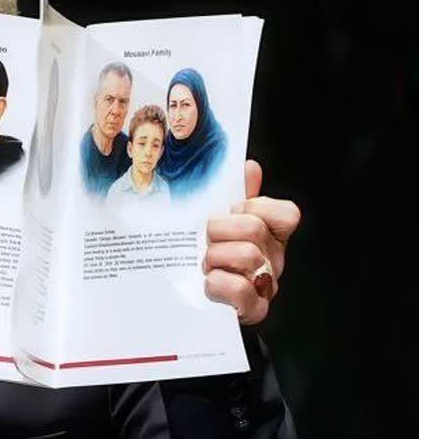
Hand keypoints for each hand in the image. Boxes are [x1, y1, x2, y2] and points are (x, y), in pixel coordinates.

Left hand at [204, 160, 300, 324]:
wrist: (194, 304)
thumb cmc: (210, 256)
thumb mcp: (221, 222)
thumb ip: (237, 194)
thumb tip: (249, 167)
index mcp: (271, 235)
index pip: (285, 213)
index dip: (255, 207)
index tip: (233, 213)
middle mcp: (274, 259)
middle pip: (253, 228)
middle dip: (219, 230)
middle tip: (207, 241)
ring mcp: (267, 286)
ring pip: (245, 255)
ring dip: (214, 258)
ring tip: (205, 265)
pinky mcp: (253, 310)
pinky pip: (239, 289)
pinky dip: (217, 284)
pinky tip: (208, 284)